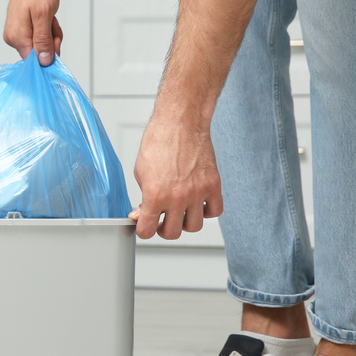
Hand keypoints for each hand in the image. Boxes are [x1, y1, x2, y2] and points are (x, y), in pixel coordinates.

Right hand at [4, 0, 62, 65]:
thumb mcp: (44, 15)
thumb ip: (43, 40)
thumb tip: (43, 61)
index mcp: (17, 37)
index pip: (33, 62)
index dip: (48, 56)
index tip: (55, 43)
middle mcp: (14, 38)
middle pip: (39, 54)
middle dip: (51, 41)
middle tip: (52, 24)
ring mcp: (17, 34)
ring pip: (41, 45)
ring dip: (50, 33)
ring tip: (50, 17)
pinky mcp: (22, 29)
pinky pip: (39, 37)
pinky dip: (47, 29)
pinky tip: (47, 17)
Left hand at [128, 113, 223, 239]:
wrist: (180, 123)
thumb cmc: (159, 141)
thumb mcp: (140, 172)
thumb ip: (142, 197)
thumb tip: (141, 214)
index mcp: (155, 195)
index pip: (147, 230)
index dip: (143, 230)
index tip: (145, 226)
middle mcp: (177, 197)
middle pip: (172, 233)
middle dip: (163, 228)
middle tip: (161, 219)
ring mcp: (197, 192)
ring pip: (194, 227)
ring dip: (184, 222)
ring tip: (179, 211)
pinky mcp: (213, 185)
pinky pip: (214, 211)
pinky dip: (206, 211)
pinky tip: (197, 202)